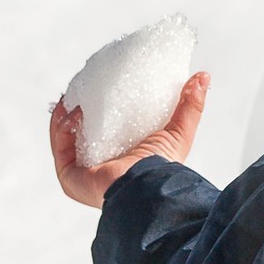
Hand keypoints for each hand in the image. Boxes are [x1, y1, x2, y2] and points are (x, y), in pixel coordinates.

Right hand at [51, 71, 209, 207]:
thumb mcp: (179, 130)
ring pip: (67, 137)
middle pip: (83, 132)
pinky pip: (60, 146)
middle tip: (83, 85)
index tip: (101, 83)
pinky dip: (62, 126)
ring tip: (76, 94)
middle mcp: (101, 166)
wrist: (149, 187)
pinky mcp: (70, 176)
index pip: (107, 129)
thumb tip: (203, 76)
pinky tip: (75, 110)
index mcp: (123, 157)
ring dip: (67, 113)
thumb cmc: (164, 166)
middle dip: (78, 107)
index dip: (101, 106)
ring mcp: (83, 172)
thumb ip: (190, 105)